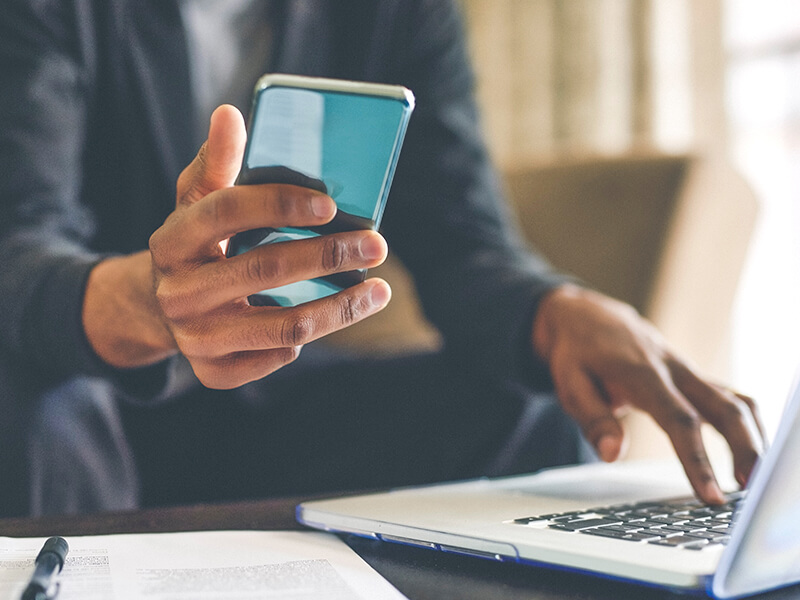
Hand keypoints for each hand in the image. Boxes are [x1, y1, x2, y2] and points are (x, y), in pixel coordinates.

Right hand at [83, 105, 390, 387]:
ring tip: (379, 289)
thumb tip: (231, 114)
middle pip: (264, 270)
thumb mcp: (197, 202)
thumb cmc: (198, 244)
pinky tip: (329, 317)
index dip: (280, 204)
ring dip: (341, 307)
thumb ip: (216, 162)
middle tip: (377, 245)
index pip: (226, 211)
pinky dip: (308, 338)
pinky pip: (275, 357)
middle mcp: (177, 292)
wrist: (160, 308)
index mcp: (172, 240)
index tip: (330, 204)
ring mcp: (194, 337)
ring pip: (285, 326)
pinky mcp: (212, 372)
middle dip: (329, 256)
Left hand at [532, 284, 765, 503]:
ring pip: (735, 401)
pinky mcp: (692, 376)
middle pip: (724, 408)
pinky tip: (749, 453)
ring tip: (754, 479)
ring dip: (752, 438)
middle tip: (750, 489)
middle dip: (745, 449)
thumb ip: (593, 419)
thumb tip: (611, 455)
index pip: (679, 420)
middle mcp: (673, 370)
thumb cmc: (577, 352)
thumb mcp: (569, 383)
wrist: (586, 317)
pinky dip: (746, 425)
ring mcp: (687, 371)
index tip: (711, 496)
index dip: (698, 460)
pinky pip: (730, 398)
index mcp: (642, 373)